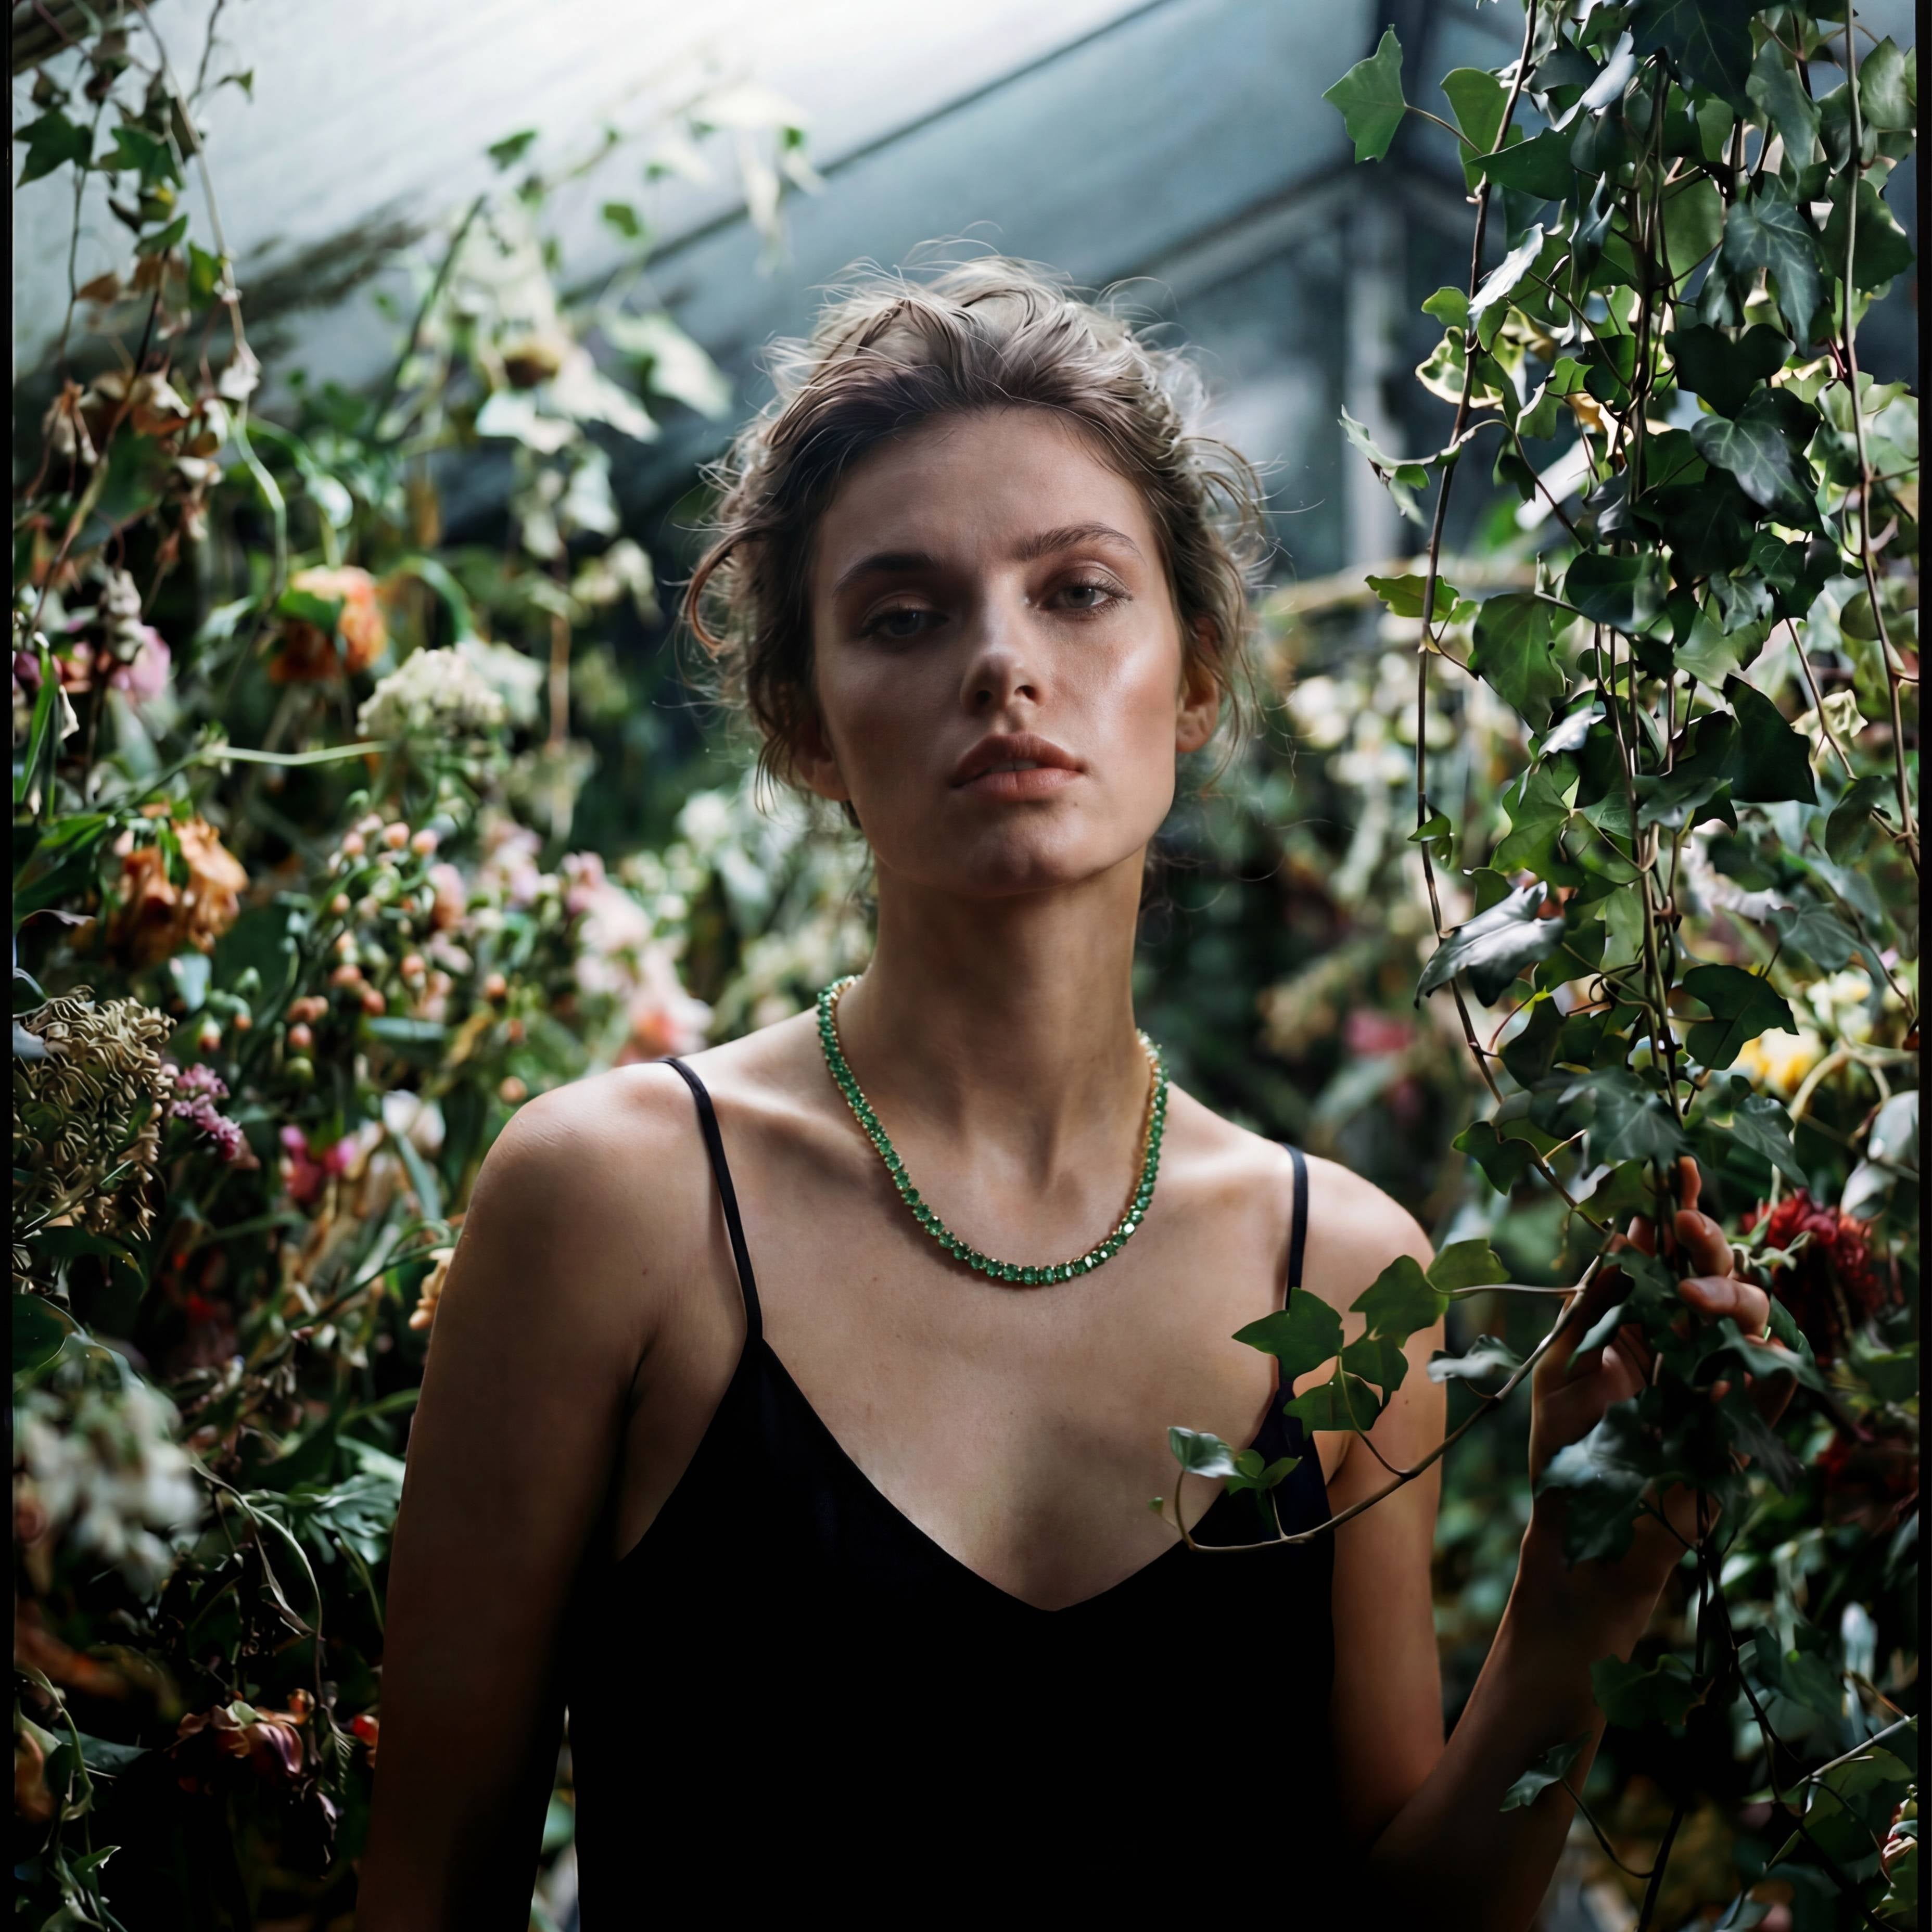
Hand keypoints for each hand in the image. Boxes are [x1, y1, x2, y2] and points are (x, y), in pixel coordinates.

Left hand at [1525, 1158, 1795, 1592]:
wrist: (1582, 1536)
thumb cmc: (1566, 1450)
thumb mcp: (1563, 1363)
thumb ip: (1596, 1302)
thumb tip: (1625, 1231)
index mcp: (1640, 1320)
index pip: (1668, 1254)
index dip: (1679, 1210)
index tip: (1676, 1166)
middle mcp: (1685, 1344)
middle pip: (1720, 1275)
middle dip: (1709, 1242)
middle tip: (1684, 1225)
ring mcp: (1718, 1384)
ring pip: (1756, 1319)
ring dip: (1730, 1296)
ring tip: (1689, 1297)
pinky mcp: (1740, 1429)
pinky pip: (1772, 1389)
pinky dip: (1763, 1367)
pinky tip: (1736, 1359)